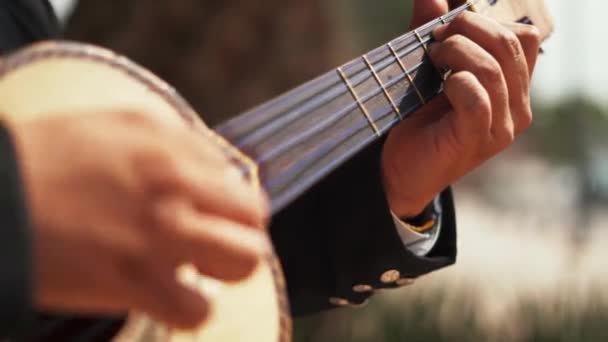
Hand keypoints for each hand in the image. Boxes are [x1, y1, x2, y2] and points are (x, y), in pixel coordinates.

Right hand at [8, 111, 269, 328]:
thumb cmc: (53, 155)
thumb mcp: (124, 124)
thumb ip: (184, 144)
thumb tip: (226, 173)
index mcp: (173, 155)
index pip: (245, 191)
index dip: (237, 208)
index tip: (219, 215)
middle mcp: (174, 196)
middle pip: (255, 226)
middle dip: (241, 236)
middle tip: (216, 240)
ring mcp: (156, 242)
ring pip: (242, 266)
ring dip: (223, 271)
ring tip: (197, 267)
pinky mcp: (130, 285)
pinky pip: (194, 312)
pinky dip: (188, 307)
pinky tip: (168, 293)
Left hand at [382, 0, 540, 216]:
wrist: (398, 169)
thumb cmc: (417, 119)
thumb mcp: (429, 70)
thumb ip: (437, 35)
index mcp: (513, 87)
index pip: (523, 37)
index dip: (487, 21)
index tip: (450, 27)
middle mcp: (517, 107)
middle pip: (510, 45)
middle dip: (468, 29)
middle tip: (436, 38)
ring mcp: (501, 127)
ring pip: (493, 69)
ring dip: (457, 52)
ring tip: (432, 57)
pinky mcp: (477, 140)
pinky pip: (477, 98)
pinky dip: (457, 82)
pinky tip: (440, 86)